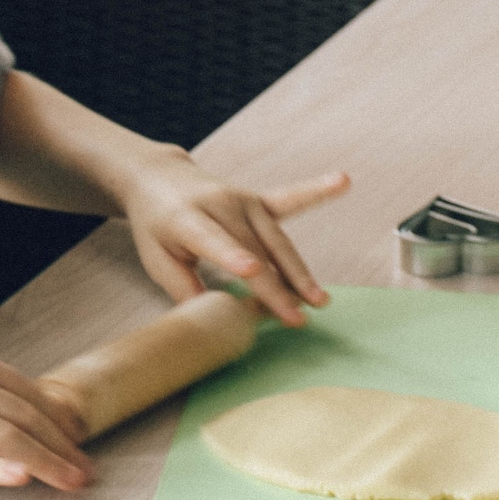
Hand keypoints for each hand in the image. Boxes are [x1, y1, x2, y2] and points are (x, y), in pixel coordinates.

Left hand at [113, 151, 347, 326]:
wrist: (158, 177)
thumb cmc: (156, 225)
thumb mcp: (157, 258)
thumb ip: (185, 288)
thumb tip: (216, 323)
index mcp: (188, 219)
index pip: (214, 242)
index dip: (234, 258)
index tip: (253, 272)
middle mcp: (220, 205)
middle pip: (255, 249)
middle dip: (277, 285)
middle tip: (297, 316)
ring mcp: (243, 200)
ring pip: (276, 238)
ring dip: (299, 270)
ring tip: (317, 299)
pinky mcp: (258, 200)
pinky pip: (290, 200)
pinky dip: (317, 192)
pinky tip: (342, 182)